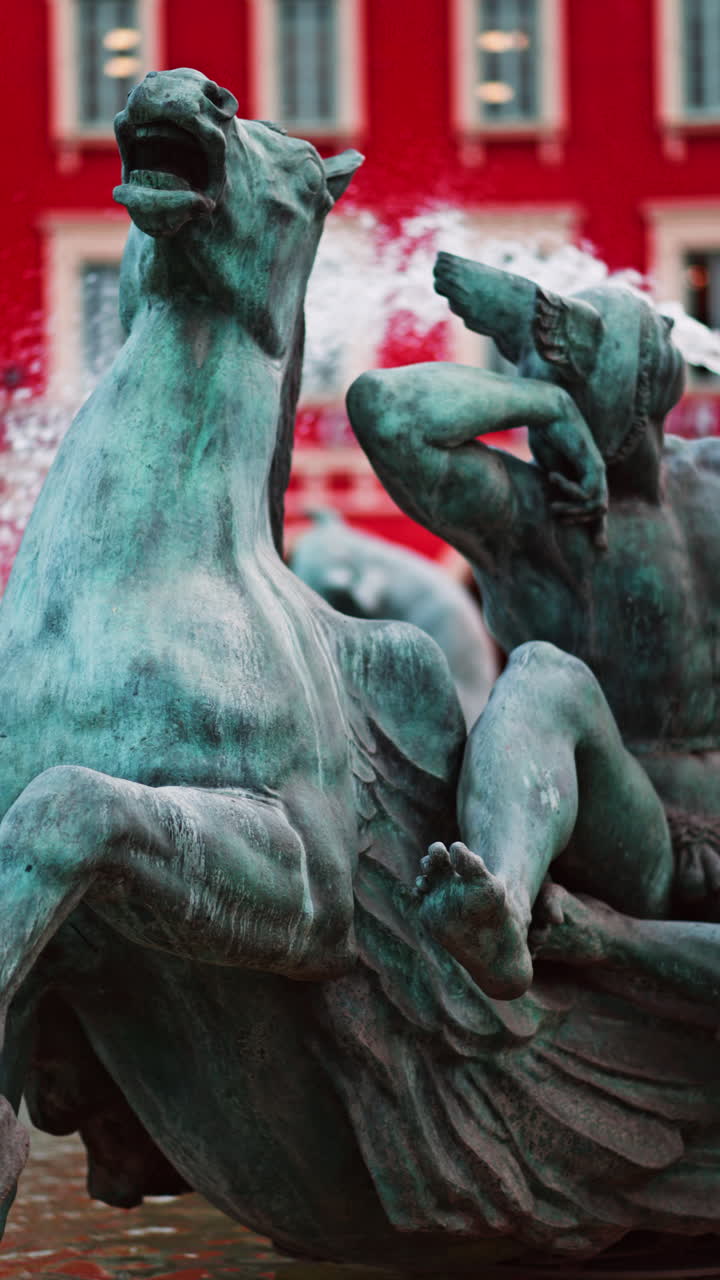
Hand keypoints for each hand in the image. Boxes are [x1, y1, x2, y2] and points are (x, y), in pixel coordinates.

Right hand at [531, 392, 608, 547]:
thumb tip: (552, 507)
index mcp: (585, 476)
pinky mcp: (594, 464)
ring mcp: (598, 469)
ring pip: (597, 506)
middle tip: (558, 518)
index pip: (596, 507)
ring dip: (573, 511)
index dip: (599, 528)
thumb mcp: (548, 468)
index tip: (600, 547)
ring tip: (554, 507)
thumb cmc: (544, 435)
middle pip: (600, 511)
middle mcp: (596, 474)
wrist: (548, 411)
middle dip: (582, 522)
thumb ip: (555, 488)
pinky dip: (569, 491)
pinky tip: (553, 478)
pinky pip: (588, 492)